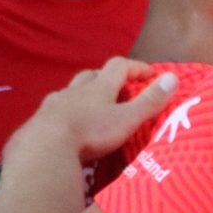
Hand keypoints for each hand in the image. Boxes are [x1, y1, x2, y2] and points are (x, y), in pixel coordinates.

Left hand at [35, 58, 178, 162]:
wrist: (46, 147)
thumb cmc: (91, 132)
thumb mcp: (127, 119)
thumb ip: (149, 101)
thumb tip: (173, 77)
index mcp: (99, 87)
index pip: (119, 66)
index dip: (135, 67)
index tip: (150, 74)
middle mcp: (76, 90)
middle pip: (91, 75)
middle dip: (105, 78)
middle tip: (117, 88)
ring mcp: (55, 104)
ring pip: (70, 92)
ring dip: (82, 95)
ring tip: (90, 107)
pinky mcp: (39, 121)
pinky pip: (54, 110)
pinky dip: (64, 113)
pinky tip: (65, 124)